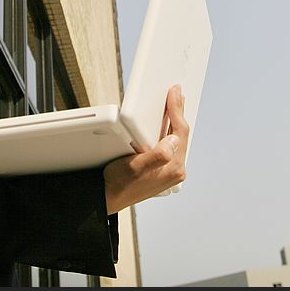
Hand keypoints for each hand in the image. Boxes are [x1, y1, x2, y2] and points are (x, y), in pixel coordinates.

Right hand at [103, 84, 188, 214]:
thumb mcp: (134, 167)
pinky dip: (168, 130)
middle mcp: (176, 170)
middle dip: (179, 111)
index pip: (180, 132)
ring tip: (174, 103)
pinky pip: (171, 145)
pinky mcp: (163, 170)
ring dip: (174, 120)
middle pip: (181, 134)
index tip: (175, 92)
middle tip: (177, 92)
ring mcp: (171, 171)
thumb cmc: (118, 183)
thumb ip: (157, 155)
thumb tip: (173, 140)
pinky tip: (165, 122)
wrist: (108, 198)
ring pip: (177, 139)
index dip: (177, 109)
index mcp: (173, 168)